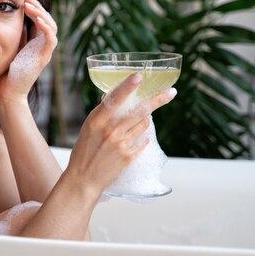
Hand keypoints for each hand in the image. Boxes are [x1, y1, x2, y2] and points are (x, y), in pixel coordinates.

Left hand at [0, 0, 57, 101]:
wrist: (6, 93)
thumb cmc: (4, 73)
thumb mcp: (8, 47)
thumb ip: (13, 35)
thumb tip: (10, 18)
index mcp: (34, 42)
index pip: (39, 19)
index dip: (33, 6)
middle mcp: (42, 45)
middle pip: (47, 19)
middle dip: (37, 5)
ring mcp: (44, 51)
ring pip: (51, 26)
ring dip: (41, 13)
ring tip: (29, 4)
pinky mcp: (44, 57)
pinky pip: (51, 38)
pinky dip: (46, 27)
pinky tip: (36, 18)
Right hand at [65, 73, 176, 195]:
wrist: (84, 179)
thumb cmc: (84, 152)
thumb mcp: (88, 129)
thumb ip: (101, 115)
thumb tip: (112, 98)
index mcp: (97, 121)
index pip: (114, 99)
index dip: (127, 87)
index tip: (138, 76)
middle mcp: (110, 130)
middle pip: (138, 111)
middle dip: (156, 101)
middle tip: (170, 93)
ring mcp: (120, 144)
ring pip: (143, 124)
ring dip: (144, 120)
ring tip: (138, 123)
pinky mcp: (128, 156)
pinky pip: (143, 141)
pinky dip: (142, 138)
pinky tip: (138, 139)